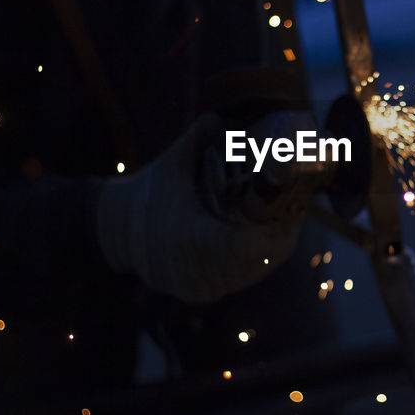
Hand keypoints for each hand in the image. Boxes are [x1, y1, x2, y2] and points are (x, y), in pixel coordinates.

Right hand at [95, 115, 306, 303]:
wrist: (118, 230)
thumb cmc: (150, 191)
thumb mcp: (175, 158)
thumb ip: (207, 133)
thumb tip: (243, 120)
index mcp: (188, 235)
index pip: (242, 247)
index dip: (273, 232)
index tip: (291, 209)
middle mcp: (195, 269)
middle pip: (259, 259)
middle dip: (282, 233)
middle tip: (296, 207)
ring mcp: (199, 287)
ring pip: (254, 272)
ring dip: (273, 248)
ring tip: (285, 221)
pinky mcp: (201, 294)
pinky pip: (241, 279)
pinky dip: (257, 261)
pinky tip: (265, 239)